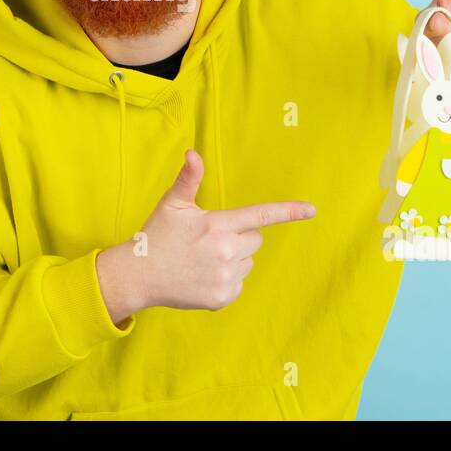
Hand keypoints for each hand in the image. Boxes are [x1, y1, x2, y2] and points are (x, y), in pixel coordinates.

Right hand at [98, 150, 316, 317]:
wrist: (139, 275)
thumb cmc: (156, 235)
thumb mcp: (172, 204)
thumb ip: (189, 179)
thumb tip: (193, 152)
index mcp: (217, 225)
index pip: (260, 216)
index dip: (288, 211)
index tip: (312, 209)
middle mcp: (226, 252)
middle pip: (255, 239)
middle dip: (239, 236)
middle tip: (210, 238)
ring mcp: (225, 277)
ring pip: (247, 262)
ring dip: (233, 258)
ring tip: (202, 258)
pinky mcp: (222, 297)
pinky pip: (238, 282)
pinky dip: (225, 278)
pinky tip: (202, 275)